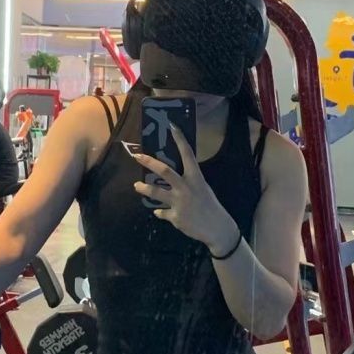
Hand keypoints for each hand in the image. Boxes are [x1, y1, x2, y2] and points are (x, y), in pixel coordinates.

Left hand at [132, 124, 238, 253]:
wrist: (217, 228)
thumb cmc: (210, 205)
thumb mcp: (202, 188)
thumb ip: (187, 182)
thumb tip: (170, 178)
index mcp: (196, 178)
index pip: (187, 154)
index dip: (180, 139)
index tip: (171, 125)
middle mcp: (186, 188)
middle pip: (165, 171)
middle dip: (149, 162)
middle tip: (137, 156)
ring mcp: (179, 202)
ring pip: (156, 193)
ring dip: (144, 189)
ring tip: (136, 185)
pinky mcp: (175, 217)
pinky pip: (162, 212)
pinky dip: (160, 212)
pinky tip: (159, 212)